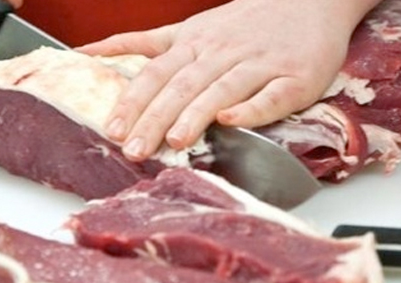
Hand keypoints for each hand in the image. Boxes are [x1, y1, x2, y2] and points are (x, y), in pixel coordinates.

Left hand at [78, 0, 380, 160]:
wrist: (310, 2)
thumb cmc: (244, 23)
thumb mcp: (191, 28)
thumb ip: (146, 44)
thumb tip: (90, 54)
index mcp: (194, 43)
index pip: (155, 73)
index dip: (133, 102)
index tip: (112, 130)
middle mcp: (221, 53)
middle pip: (181, 86)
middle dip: (155, 119)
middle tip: (135, 150)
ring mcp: (258, 64)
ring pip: (221, 89)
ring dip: (196, 115)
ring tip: (176, 140)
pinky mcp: (294, 78)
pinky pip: (271, 96)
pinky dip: (251, 109)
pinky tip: (231, 120)